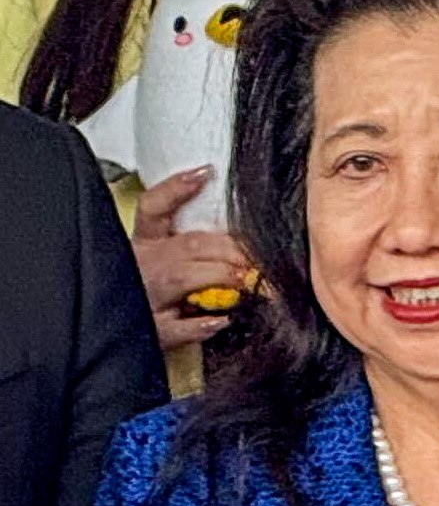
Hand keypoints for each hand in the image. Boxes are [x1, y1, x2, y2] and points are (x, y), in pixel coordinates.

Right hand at [131, 166, 252, 347]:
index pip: (154, 207)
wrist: (113, 334)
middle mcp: (142, 266)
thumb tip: (242, 242)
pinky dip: (203, 323)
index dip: (177, 188)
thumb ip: (193, 248)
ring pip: (183, 276)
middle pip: (189, 244)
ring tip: (247, 281)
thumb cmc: (152, 293)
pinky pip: (182, 325)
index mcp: (144, 244)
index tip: (205, 172)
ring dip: (221, 275)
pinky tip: (221, 319)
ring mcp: (145, 297)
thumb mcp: (162, 262)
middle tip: (258, 256)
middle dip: (230, 248)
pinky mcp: (152, 331)